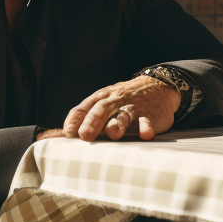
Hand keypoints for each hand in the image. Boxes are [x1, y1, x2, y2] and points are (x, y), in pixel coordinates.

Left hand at [64, 75, 179, 141]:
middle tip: (85, 135)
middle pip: (101, 109)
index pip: (84, 107)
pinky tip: (145, 134)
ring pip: (123, 114)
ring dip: (118, 124)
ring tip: (113, 134)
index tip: (67, 133)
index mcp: (101, 98)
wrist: (158, 86)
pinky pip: (147, 120)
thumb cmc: (125, 99)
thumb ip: (88, 116)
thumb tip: (65, 134)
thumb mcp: (106, 101)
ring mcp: (133, 107)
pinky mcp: (150, 114)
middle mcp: (115, 101)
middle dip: (92, 122)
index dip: (75, 120)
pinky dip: (146, 126)